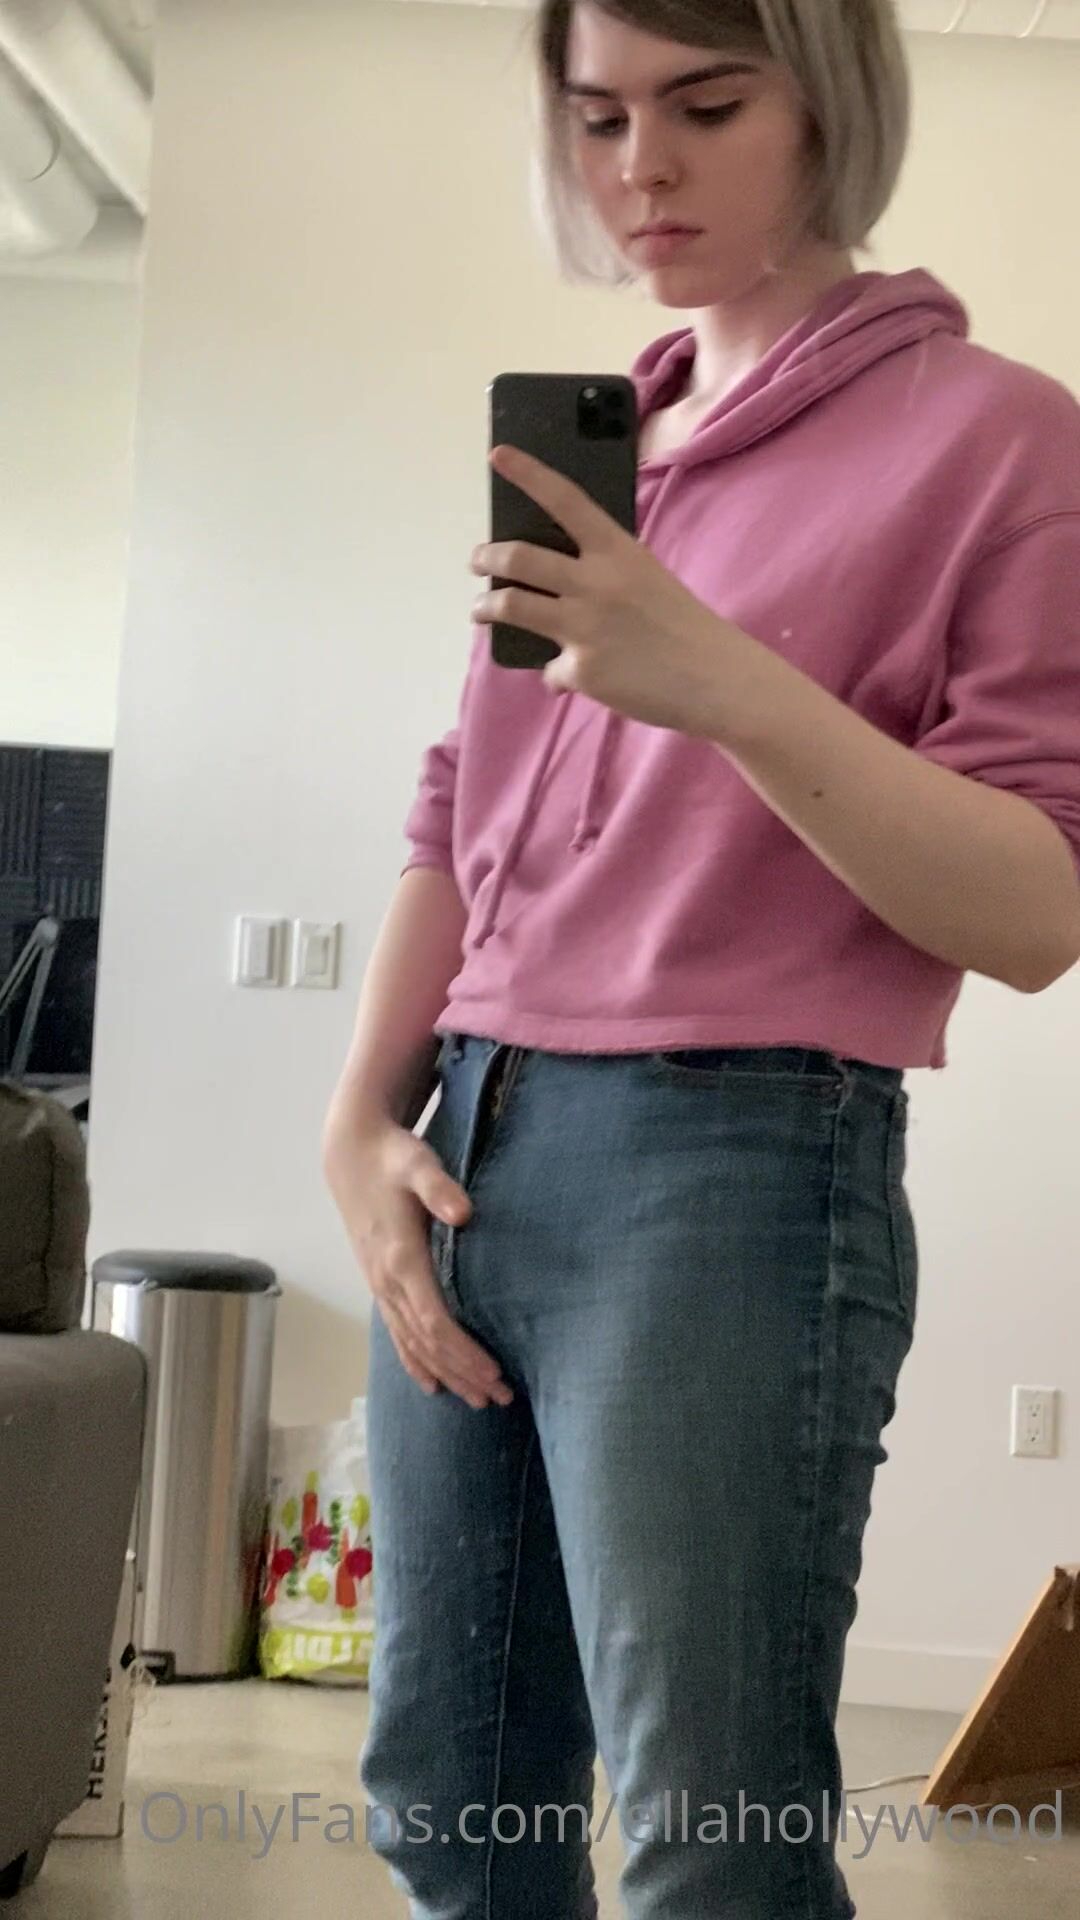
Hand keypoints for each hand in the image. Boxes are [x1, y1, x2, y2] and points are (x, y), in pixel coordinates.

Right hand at [325, 1119, 513, 1411]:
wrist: (351, 1154)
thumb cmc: (393, 1157)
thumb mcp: (418, 1162)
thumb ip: (439, 1187)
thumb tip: (464, 1212)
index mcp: (401, 1260)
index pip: (434, 1322)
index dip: (463, 1352)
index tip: (495, 1373)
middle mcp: (388, 1282)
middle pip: (427, 1343)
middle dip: (463, 1374)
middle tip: (501, 1398)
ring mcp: (381, 1286)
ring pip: (413, 1344)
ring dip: (445, 1375)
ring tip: (479, 1401)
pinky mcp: (380, 1283)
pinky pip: (397, 1333)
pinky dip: (415, 1362)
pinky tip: (433, 1383)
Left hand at [470, 443, 740, 738]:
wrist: (714, 679)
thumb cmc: (681, 625)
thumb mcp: (646, 579)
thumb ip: (603, 574)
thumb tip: (555, 588)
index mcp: (618, 550)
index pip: (565, 500)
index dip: (528, 473)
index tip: (499, 453)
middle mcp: (596, 582)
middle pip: (520, 557)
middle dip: (487, 556)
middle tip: (478, 560)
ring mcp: (585, 626)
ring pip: (512, 606)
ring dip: (486, 607)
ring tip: (481, 610)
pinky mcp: (582, 670)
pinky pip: (551, 670)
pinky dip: (555, 674)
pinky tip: (565, 677)